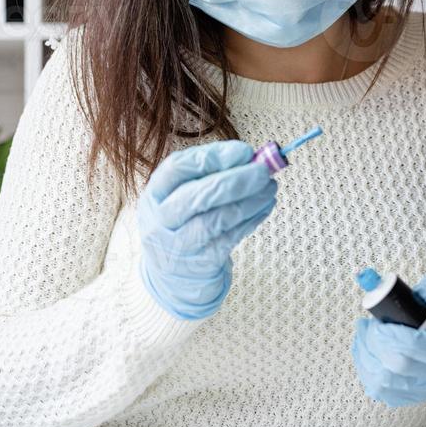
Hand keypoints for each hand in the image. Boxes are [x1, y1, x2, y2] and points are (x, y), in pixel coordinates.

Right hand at [137, 139, 276, 319]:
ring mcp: (179, 246)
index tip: (243, 150)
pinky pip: (231, 238)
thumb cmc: (184, 223)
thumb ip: (210, 174)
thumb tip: (251, 158)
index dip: (212, 157)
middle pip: (198, 196)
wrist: (173, 276)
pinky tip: (265, 206)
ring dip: (250, 200)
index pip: (177, 168)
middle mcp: (160, 220)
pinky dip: (252, 219)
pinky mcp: (201, 264)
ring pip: (218, 219)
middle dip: (236, 180)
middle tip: (263, 170)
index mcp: (154, 194)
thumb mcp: (182, 196)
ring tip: (270, 187)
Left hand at [351, 269, 425, 406]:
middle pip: (397, 368)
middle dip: (375, 344)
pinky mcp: (411, 394)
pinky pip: (381, 391)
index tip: (378, 322)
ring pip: (384, 384)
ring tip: (365, 332)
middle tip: (369, 324)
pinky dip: (367, 369)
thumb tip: (422, 297)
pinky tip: (367, 348)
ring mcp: (424, 387)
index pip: (417, 347)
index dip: (392, 336)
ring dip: (366, 356)